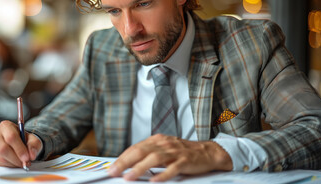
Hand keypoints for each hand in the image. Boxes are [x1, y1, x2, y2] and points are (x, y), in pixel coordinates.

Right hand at [0, 120, 41, 167]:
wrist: (18, 142)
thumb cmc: (24, 139)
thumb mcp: (33, 139)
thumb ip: (34, 145)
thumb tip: (31, 155)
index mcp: (6, 126)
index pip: (11, 137)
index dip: (19, 149)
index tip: (27, 157)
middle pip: (3, 148)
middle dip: (16, 158)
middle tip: (25, 162)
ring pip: (0, 157)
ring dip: (13, 163)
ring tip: (21, 162)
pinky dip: (8, 165)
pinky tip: (14, 161)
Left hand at [108, 134, 232, 181]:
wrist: (207, 152)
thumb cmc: (183, 152)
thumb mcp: (164, 148)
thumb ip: (149, 154)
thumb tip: (129, 163)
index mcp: (157, 140)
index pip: (135, 148)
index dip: (122, 158)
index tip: (112, 168)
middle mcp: (164, 144)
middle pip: (141, 151)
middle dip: (125, 162)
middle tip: (114, 172)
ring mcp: (174, 152)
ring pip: (154, 159)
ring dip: (139, 168)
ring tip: (128, 177)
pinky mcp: (185, 161)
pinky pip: (172, 168)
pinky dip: (163, 175)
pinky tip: (154, 181)